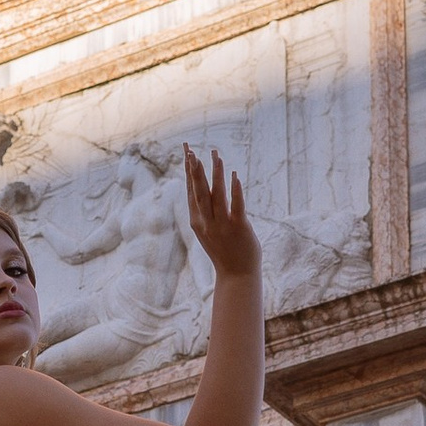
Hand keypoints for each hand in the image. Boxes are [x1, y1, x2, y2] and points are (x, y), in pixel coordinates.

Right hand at [182, 147, 259, 276]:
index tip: (187, 153)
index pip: (191, 191)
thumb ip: (206, 213)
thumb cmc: (224, 252)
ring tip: (216, 155)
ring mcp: (222, 225)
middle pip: (199, 190)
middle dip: (195, 169)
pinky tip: (235, 176)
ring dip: (216, 173)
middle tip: (191, 149)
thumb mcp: (209, 232)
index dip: (188, 172)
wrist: (236, 276)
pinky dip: (235, 190)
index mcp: (197, 222)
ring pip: (217, 194)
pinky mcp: (239, 227)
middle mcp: (206, 222)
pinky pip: (236, 206)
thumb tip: (208, 192)